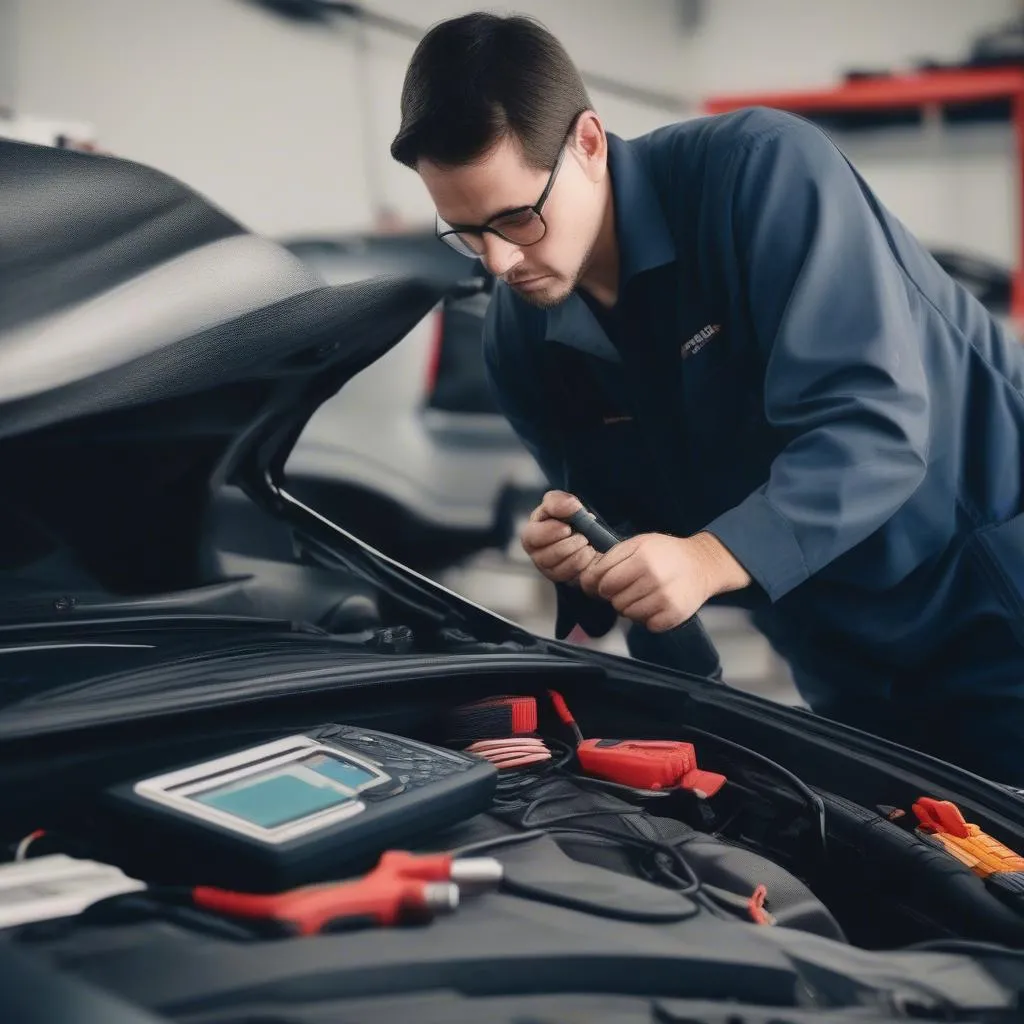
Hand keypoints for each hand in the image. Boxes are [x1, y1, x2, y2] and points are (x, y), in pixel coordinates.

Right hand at [520, 490, 598, 585]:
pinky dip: (582, 566)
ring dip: (576, 556)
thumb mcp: (561, 503)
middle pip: (544, 557)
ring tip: (587, 545)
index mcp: (532, 534)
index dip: (550, 533)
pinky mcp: (563, 579)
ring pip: (557, 569)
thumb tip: (571, 506)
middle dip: (566, 546)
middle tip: (583, 537)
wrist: (585, 532)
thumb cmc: (567, 517)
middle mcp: (537, 554)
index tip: (567, 528)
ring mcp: (549, 570)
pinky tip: (589, 555)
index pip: (532, 536)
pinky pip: (569, 578)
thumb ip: (560, 501)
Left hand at [579, 532, 750, 632]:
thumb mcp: (637, 544)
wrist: (702, 564)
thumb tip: (586, 582)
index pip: (603, 583)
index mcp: (642, 559)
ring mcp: (665, 600)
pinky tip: (655, 603)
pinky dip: (647, 617)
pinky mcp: (673, 615)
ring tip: (645, 593)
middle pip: (614, 601)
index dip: (602, 584)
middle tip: (632, 585)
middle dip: (617, 595)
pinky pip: (646, 625)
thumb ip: (609, 560)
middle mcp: (654, 579)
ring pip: (628, 614)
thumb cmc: (665, 553)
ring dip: (631, 606)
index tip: (610, 581)